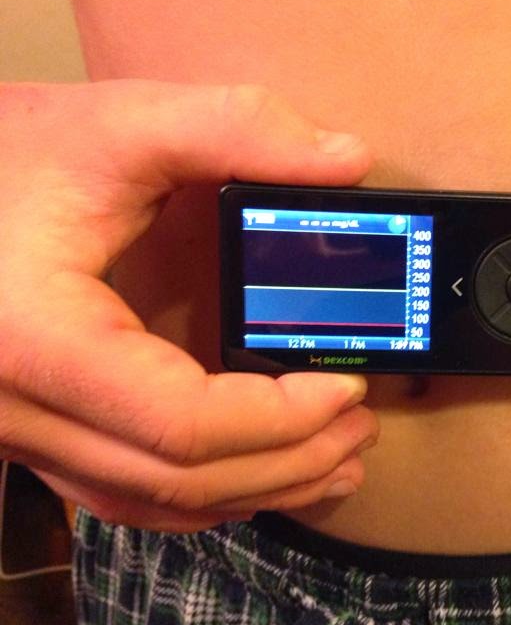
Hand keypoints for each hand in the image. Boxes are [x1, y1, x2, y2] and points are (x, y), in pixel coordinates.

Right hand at [0, 80, 378, 531]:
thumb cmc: (0, 157)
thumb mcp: (116, 123)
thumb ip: (235, 128)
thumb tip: (347, 160)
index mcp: (38, 340)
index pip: (182, 423)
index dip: (282, 418)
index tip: (349, 387)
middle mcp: (16, 410)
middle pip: (178, 478)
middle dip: (289, 460)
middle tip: (361, 428)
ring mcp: (17, 434)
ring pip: (153, 501)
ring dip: (257, 488)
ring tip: (335, 463)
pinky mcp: (31, 432)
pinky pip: (124, 493)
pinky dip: (202, 493)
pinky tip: (254, 474)